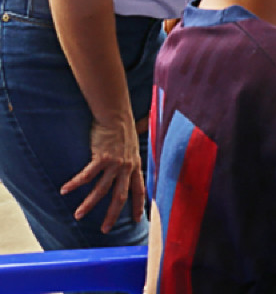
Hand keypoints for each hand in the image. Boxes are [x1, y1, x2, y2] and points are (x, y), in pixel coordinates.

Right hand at [60, 116, 144, 232]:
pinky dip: (75, 184)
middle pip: (120, 196)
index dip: (138, 206)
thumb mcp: (133, 146)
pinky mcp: (102, 158)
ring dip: (89, 204)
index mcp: (135, 166)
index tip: (136, 221)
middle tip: (104, 229)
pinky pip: (87, 175)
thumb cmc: (122, 129)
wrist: (116, 115)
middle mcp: (127, 168)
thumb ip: (131, 158)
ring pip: (101, 190)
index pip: (139, 190)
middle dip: (112, 215)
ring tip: (78, 215)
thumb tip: (131, 165)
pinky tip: (64, 191)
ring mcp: (115, 164)